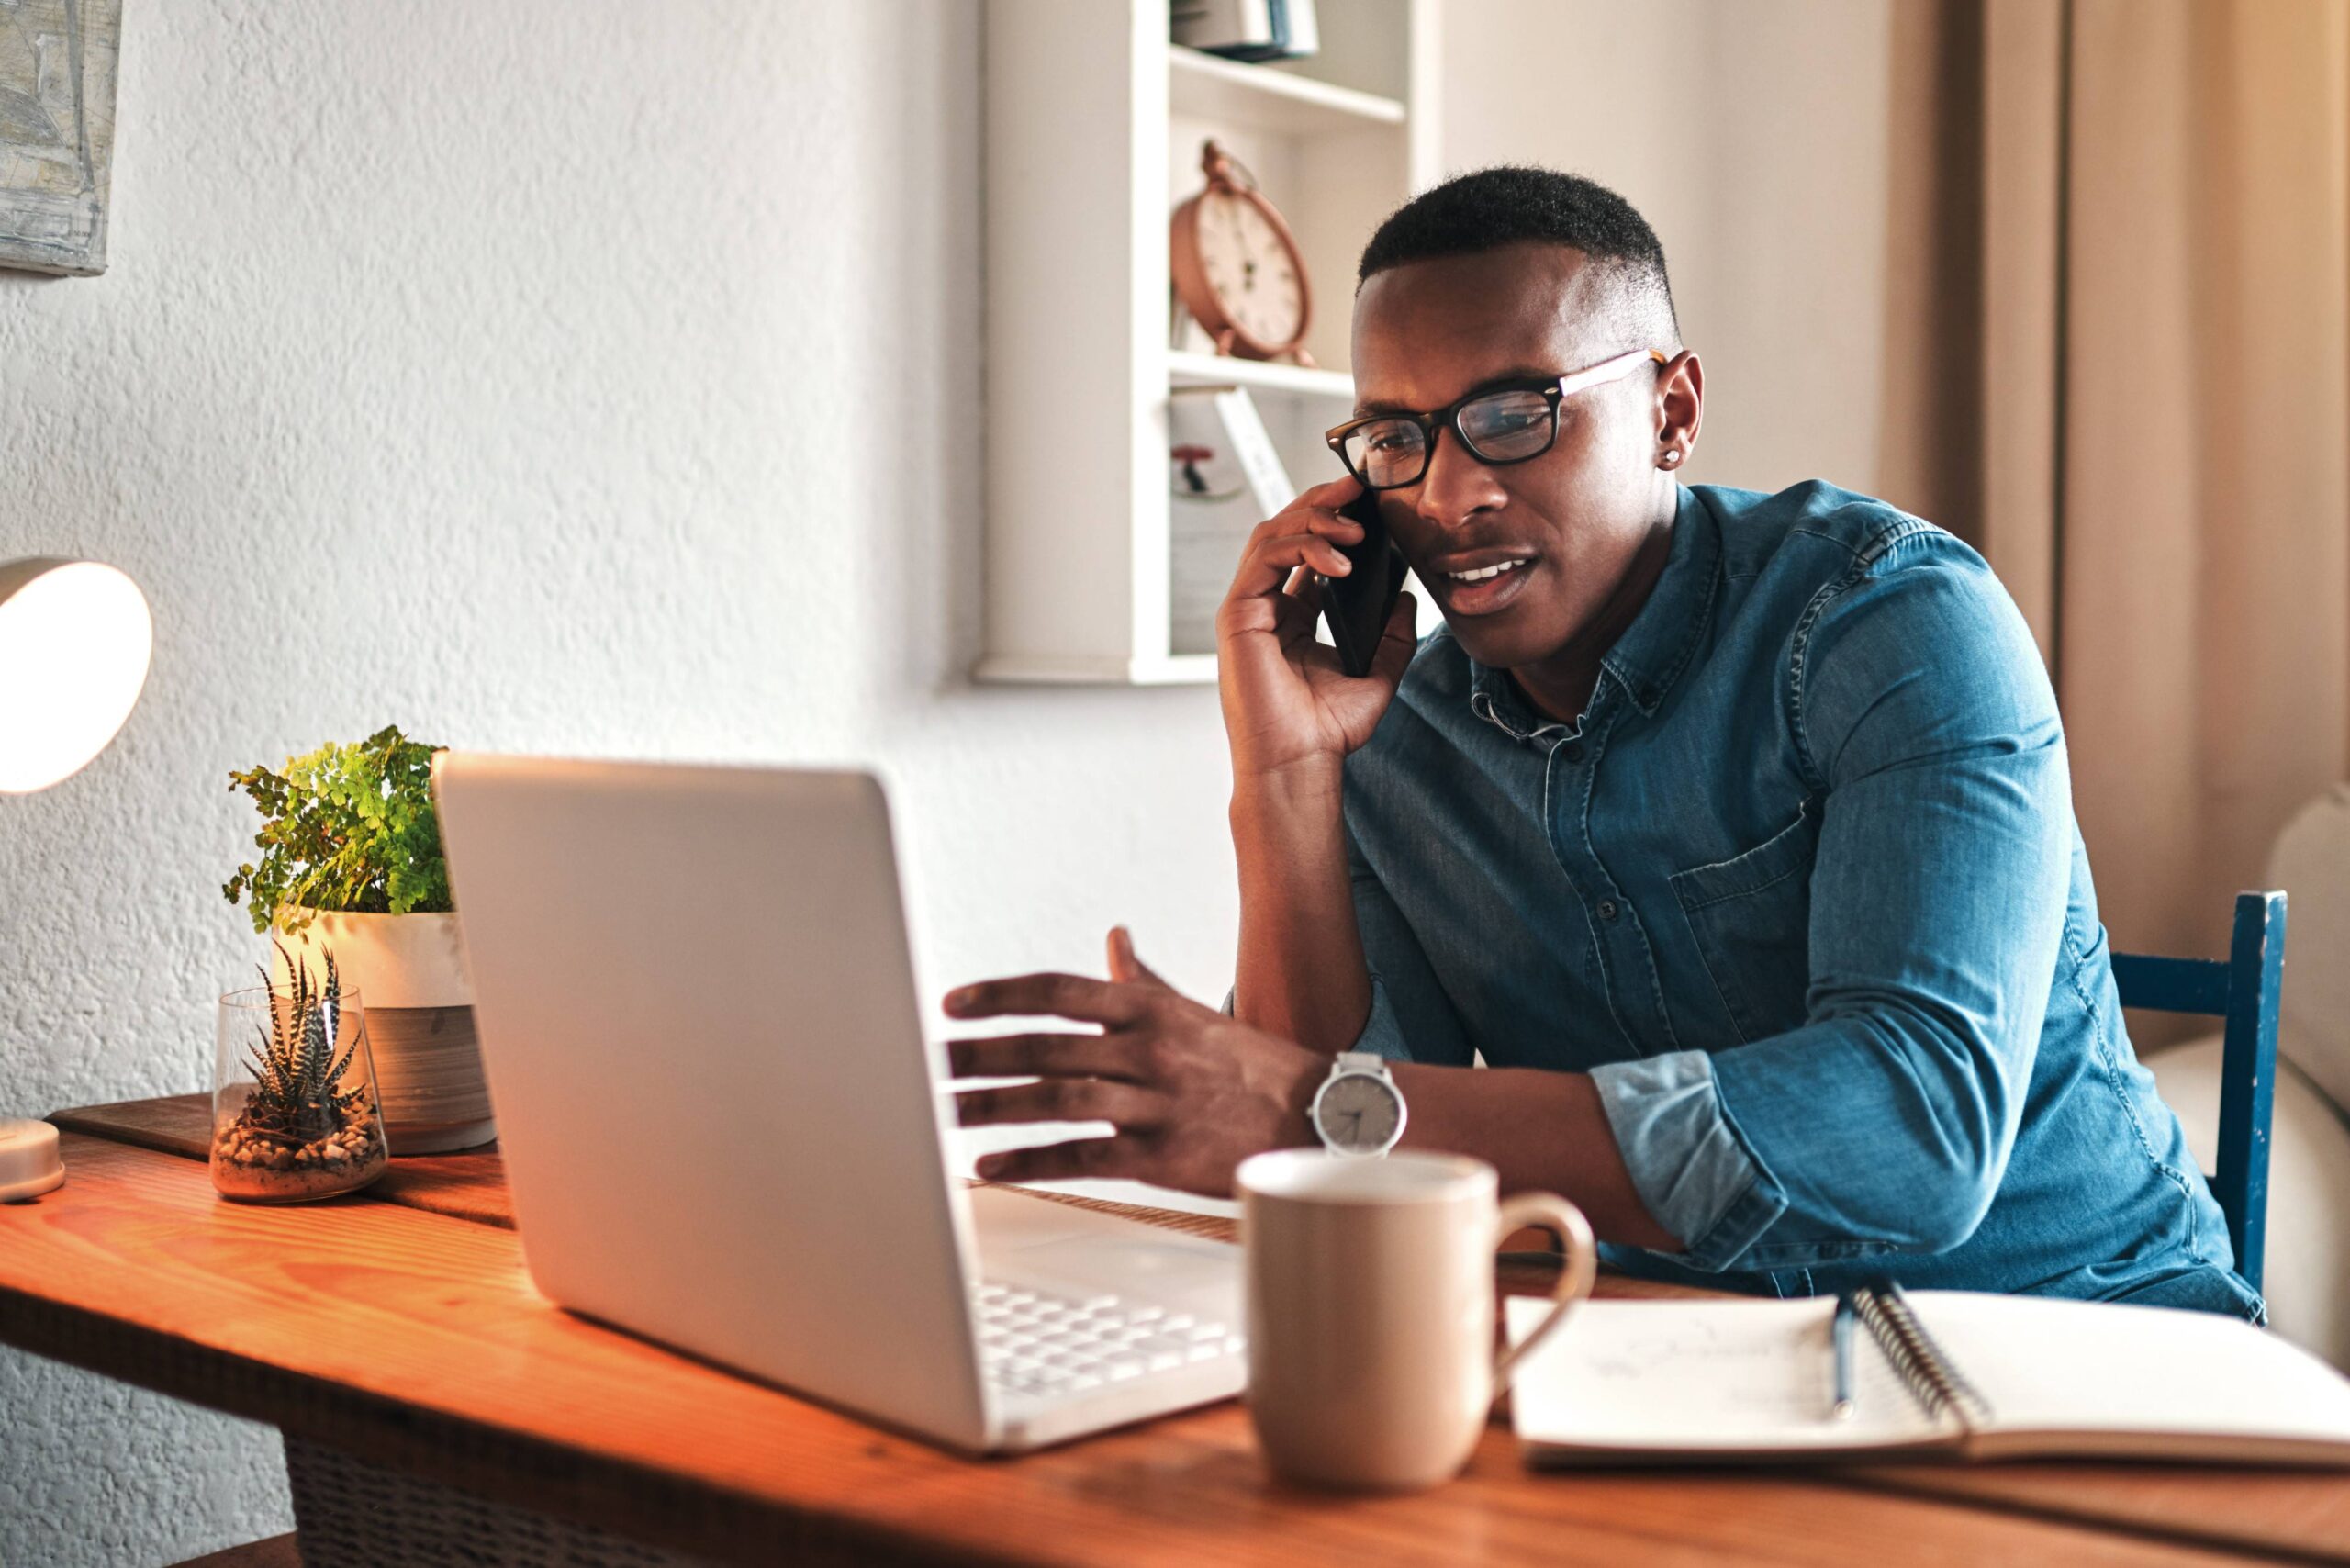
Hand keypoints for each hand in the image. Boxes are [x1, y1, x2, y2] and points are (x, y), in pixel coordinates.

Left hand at [944, 927, 1325, 1195]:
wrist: (1315, 1117)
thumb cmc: (1247, 1064)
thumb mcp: (1191, 1012)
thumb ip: (1142, 979)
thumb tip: (1114, 936)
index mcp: (1148, 1010)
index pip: (1059, 991)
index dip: (1001, 996)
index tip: (953, 1004)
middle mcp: (1147, 1051)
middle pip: (1045, 1047)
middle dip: (979, 1055)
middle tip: (929, 1061)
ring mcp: (1154, 1104)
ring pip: (1057, 1100)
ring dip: (994, 1106)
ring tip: (945, 1110)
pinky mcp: (1161, 1157)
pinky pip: (1084, 1157)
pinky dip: (1033, 1161)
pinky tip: (992, 1163)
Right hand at [1216, 476, 1419, 784]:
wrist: (1300, 764)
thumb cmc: (1327, 731)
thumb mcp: (1377, 674)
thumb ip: (1392, 635)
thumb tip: (1406, 597)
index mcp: (1293, 617)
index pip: (1307, 550)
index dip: (1335, 519)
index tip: (1370, 502)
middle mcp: (1267, 607)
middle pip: (1286, 530)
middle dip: (1323, 501)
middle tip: (1361, 485)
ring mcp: (1249, 609)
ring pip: (1272, 535)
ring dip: (1314, 518)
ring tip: (1355, 524)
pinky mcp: (1239, 615)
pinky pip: (1265, 559)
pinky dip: (1301, 547)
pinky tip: (1338, 560)